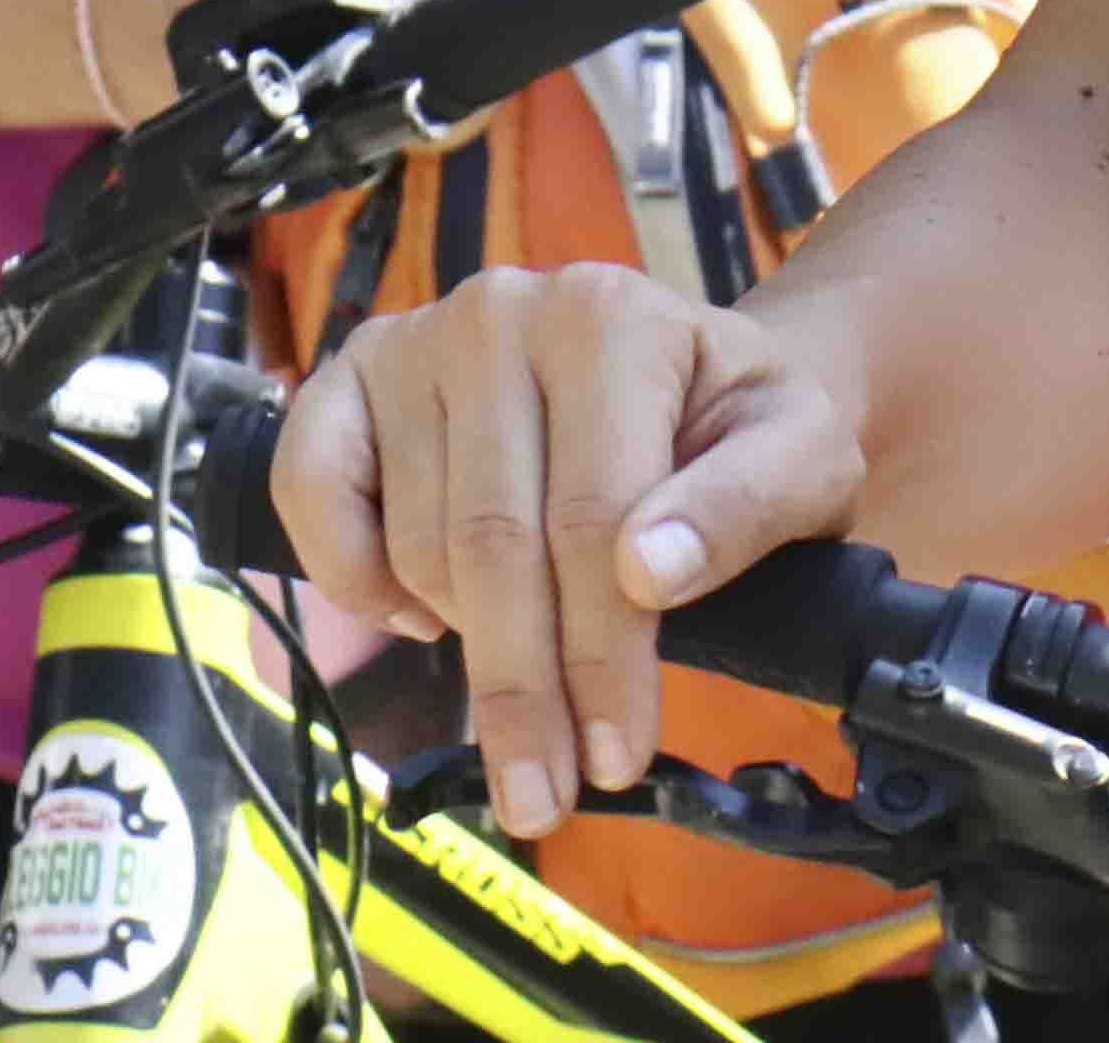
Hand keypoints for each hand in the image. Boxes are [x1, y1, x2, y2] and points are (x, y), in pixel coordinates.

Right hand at [273, 261, 861, 841]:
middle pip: (492, 542)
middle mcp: (501, 310)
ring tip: (524, 684)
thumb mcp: (798, 455)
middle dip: (522, 690)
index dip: (602, 656)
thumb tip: (650, 570)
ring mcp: (417, 338)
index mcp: (612, 318)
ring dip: (464, 643)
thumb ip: (747, 505)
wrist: (681, 373)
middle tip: (543, 798)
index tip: (616, 758)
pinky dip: (351, 578)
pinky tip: (417, 616)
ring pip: (416, 541)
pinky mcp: (350, 374)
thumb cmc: (734, 424)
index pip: (592, 518)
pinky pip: (309, 492)